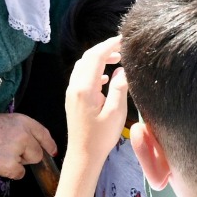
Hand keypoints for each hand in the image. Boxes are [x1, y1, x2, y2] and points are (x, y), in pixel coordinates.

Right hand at [0, 112, 57, 180]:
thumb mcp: (2, 122)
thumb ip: (19, 131)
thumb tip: (30, 143)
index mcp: (22, 121)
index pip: (43, 134)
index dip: (49, 144)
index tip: (52, 151)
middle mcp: (23, 134)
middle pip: (38, 152)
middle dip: (28, 156)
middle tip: (10, 154)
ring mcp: (17, 149)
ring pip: (28, 163)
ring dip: (17, 164)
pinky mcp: (10, 164)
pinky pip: (18, 173)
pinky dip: (9, 172)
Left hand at [66, 35, 131, 167]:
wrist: (83, 156)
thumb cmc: (100, 137)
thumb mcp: (115, 113)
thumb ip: (119, 88)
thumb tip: (122, 70)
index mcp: (85, 88)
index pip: (96, 57)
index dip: (109, 45)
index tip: (124, 40)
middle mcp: (74, 87)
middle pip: (87, 58)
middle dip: (104, 49)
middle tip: (122, 49)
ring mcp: (72, 93)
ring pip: (83, 66)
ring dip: (99, 59)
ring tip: (117, 60)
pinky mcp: (73, 99)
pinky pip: (82, 76)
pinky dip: (94, 70)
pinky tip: (107, 78)